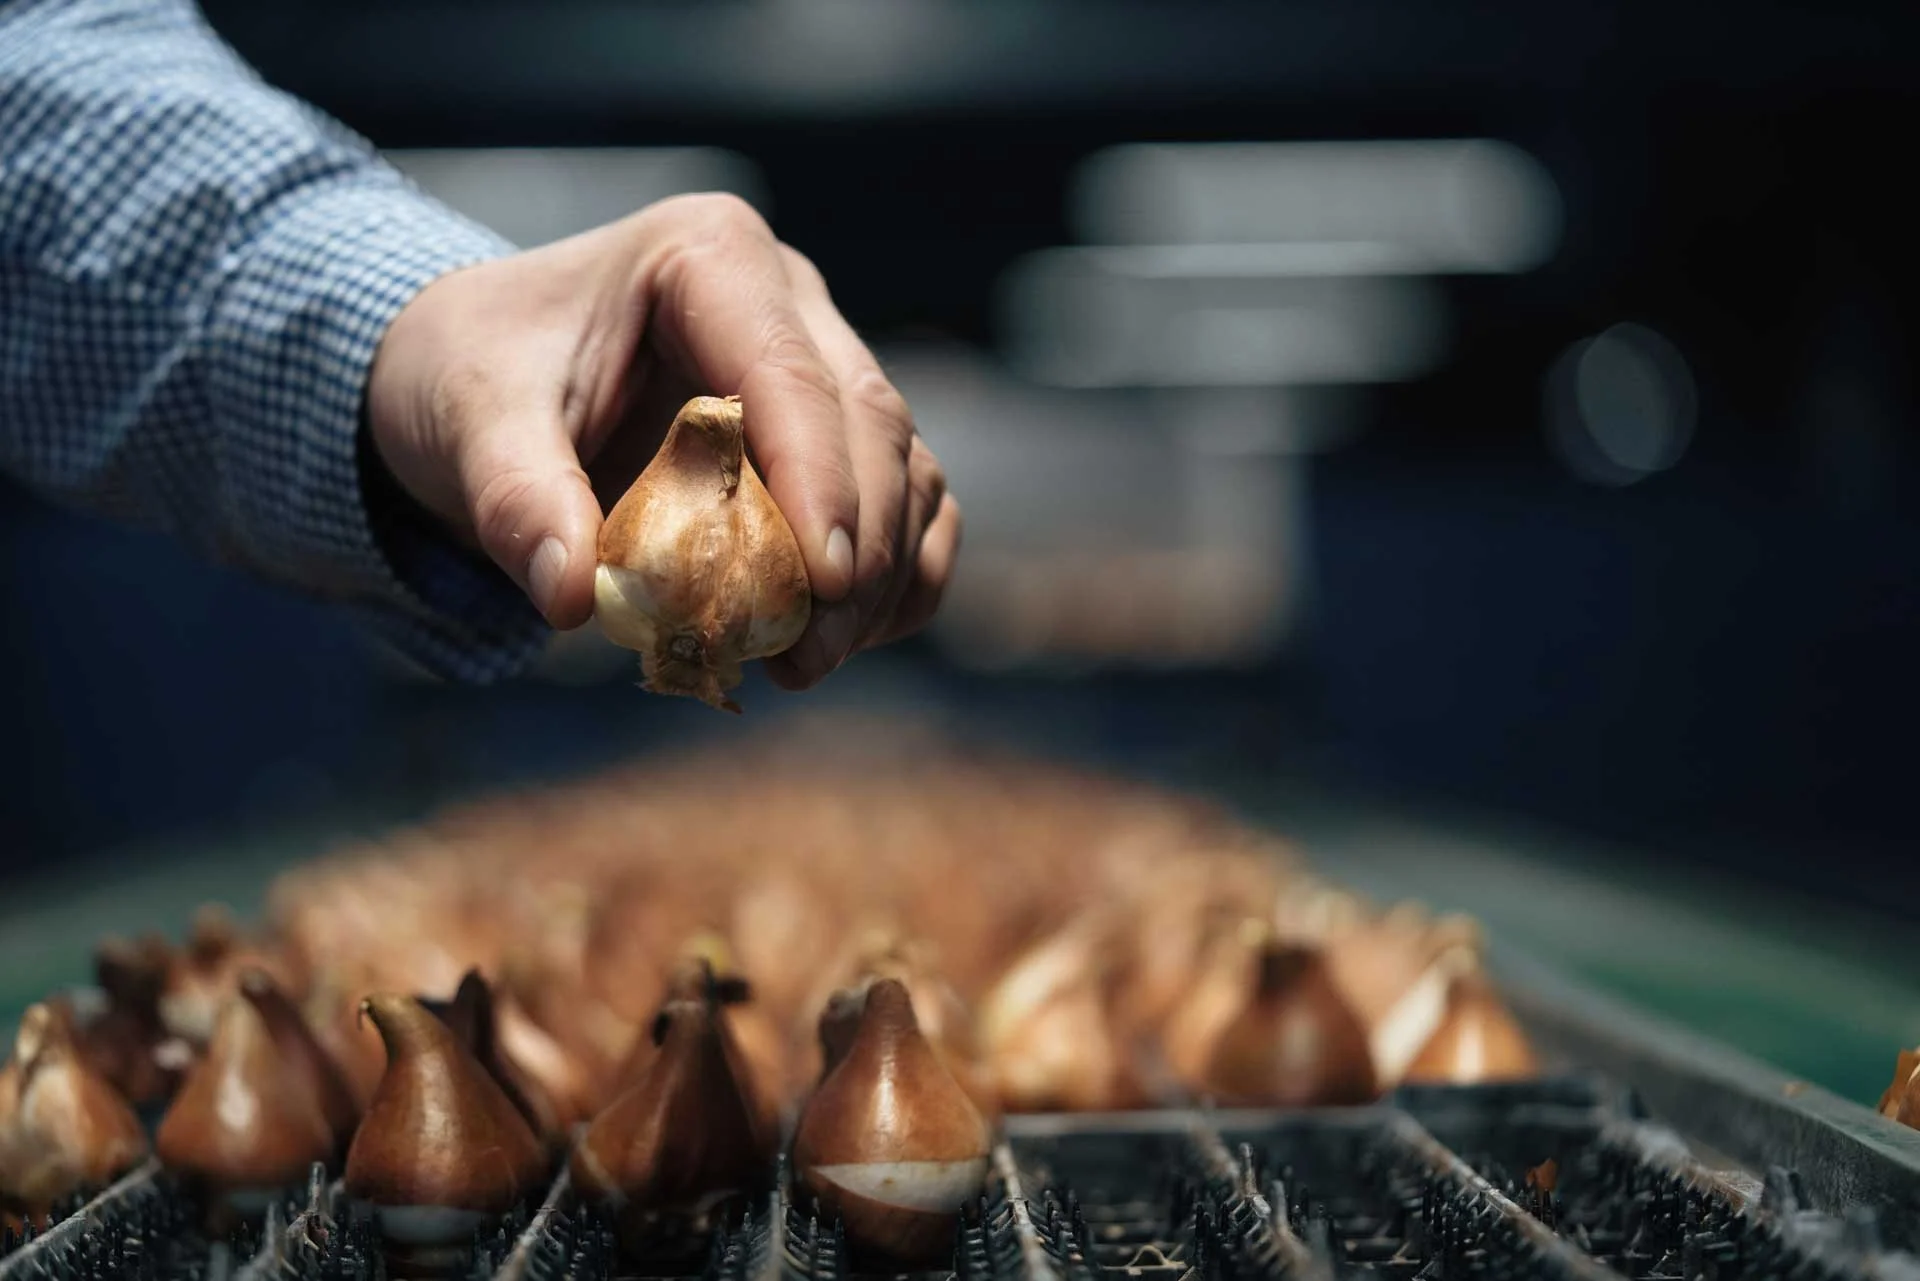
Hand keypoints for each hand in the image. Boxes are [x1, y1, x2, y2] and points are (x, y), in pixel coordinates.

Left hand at [365, 193, 960, 687]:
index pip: (788, 370)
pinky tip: (843, 642)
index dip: (818, 478)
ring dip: (880, 576)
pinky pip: (912, 507)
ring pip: (905, 469)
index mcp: (708, 255)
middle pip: (869, 422)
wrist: (483, 377)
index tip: (820, 582)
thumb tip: (573, 599)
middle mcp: (790, 298)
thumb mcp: (470, 421)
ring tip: (803, 663)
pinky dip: (896, 579)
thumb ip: (516, 499)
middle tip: (807, 653)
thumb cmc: (477, 373)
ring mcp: (827, 363)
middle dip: (855, 549)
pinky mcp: (840, 436)